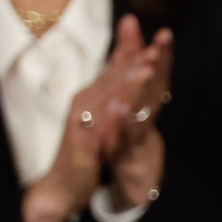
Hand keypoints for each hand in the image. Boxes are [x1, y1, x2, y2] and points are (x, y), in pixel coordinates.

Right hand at [18, 17, 171, 221]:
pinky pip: (99, 130)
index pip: (117, 68)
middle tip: (157, 46)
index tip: (159, 37)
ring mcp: (83, 124)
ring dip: (127, 82)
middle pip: (114, 79)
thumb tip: (124, 57)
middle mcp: (86, 104)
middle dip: (136, 61)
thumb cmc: (83, 147)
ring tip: (147, 67)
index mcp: (92, 95)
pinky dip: (110, 118)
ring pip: (108, 99)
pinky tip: (122, 107)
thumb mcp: (99, 114)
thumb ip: (110, 88)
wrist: (62, 184)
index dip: (137, 52)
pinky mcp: (82, 146)